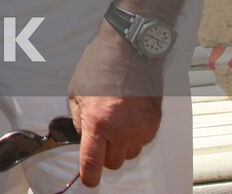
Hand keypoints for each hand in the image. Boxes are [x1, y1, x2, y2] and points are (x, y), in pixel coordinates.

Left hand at [68, 27, 164, 185]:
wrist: (131, 51)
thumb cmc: (101, 66)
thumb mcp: (76, 93)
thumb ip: (80, 120)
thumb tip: (85, 138)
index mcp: (98, 123)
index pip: (93, 162)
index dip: (89, 176)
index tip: (88, 180)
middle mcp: (122, 131)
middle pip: (113, 162)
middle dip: (104, 154)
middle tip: (99, 136)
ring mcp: (141, 129)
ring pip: (129, 154)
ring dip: (120, 146)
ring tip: (114, 121)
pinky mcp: (154, 125)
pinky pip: (141, 141)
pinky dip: (133, 136)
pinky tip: (127, 116)